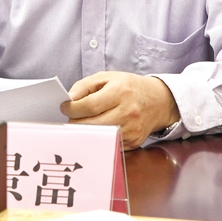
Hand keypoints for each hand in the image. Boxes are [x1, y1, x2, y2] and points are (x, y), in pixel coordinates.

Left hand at [61, 71, 179, 149]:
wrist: (158, 100)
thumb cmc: (129, 86)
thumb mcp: (107, 77)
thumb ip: (85, 86)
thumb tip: (69, 99)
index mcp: (120, 91)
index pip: (90, 105)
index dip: (72, 108)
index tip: (64, 107)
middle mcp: (128, 111)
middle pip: (93, 124)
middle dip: (75, 122)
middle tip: (68, 119)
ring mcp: (132, 129)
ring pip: (100, 136)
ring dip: (85, 132)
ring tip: (79, 124)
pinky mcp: (134, 142)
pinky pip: (109, 143)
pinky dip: (98, 138)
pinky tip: (95, 131)